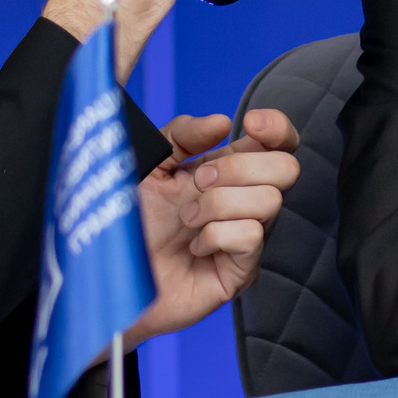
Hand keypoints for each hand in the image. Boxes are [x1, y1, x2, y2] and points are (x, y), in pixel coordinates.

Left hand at [125, 109, 301, 343]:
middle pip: (286, 168)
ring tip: (186, 219)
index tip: (250, 125)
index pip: (280, 143)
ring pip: (269, 200)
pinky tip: (194, 246)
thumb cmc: (130, 222)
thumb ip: (182, 135)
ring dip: (217, 203)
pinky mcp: (241, 272)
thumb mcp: (149, 165)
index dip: (278, 128)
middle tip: (198, 182)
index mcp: (230, 171)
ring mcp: (247, 238)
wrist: (110, 275)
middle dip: (238, 167)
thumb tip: (223, 122)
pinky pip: (250, 236)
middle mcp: (246, 202)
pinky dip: (215, 235)